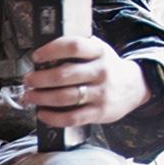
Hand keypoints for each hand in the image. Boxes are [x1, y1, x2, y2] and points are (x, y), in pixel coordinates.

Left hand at [22, 36, 150, 127]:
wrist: (136, 86)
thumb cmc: (105, 67)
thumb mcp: (97, 51)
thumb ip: (77, 50)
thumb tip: (42, 54)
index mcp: (99, 51)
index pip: (73, 46)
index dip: (51, 50)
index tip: (36, 56)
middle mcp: (101, 71)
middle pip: (63, 75)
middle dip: (39, 79)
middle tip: (28, 80)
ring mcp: (101, 93)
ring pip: (65, 97)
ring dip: (41, 98)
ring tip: (29, 96)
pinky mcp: (100, 112)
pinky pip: (72, 118)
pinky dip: (53, 118)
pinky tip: (41, 114)